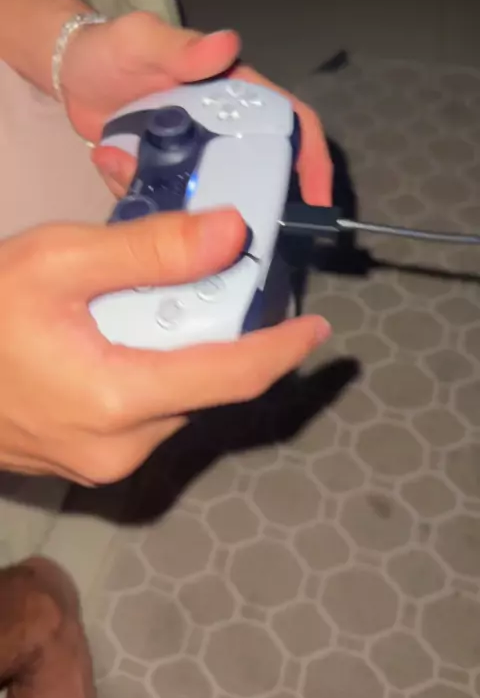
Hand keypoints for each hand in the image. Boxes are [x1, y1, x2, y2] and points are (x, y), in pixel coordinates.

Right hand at [0, 209, 328, 484]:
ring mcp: (104, 464)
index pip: (231, 377)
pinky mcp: (90, 463)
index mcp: (119, 399)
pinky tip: (131, 336)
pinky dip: (158, 373)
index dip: (282, 350)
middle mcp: (122, 449)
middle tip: (223, 284)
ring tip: (166, 302)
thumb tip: (231, 233)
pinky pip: (148, 415)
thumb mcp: (59, 260)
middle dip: (228, 338)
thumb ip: (150, 250)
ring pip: (178, 402)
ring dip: (188, 354)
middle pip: (206, 389)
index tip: (318, 328)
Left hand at [60, 12, 331, 206]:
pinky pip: (169, 203)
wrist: (70, 76)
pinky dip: (147, 202)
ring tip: (151, 196)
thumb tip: (228, 47)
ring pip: (208, 198)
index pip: (288, 123)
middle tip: (236, 233)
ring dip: (184, 208)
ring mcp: (193, 160)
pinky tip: (120, 179)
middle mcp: (221, 131)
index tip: (316, 199)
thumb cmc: (113, 48)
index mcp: (233, 93)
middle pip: (256, 175)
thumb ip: (182, 47)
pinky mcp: (165, 180)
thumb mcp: (143, 40)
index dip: (311, 158)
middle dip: (249, 205)